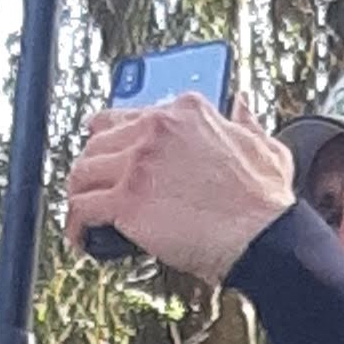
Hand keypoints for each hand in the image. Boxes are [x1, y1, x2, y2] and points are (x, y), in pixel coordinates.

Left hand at [63, 88, 295, 283]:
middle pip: (97, 142)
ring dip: (81, 194)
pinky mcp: (127, 201)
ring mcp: (139, 164)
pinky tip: (83, 237)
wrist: (265, 237)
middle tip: (95, 190)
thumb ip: (246, 121)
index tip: (110, 156)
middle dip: (94, 168)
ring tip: (86, 215)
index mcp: (186, 111)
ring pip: (83, 172)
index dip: (112, 140)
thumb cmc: (266, 203)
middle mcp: (156, 130)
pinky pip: (82, 208)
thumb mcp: (265, 146)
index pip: (126, 116)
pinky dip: (77, 225)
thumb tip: (241, 106)